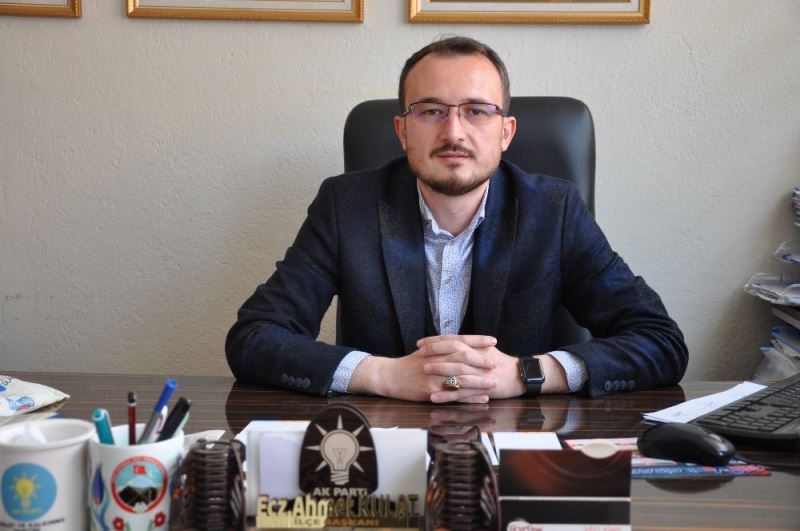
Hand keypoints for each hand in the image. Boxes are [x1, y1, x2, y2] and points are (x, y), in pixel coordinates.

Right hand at [347, 335, 498, 402]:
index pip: (460, 340)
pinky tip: (482, 398)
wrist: (389, 376)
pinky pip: (453, 394)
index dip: (477, 340)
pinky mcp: (430, 390)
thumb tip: (464, 343)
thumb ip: (443, 346)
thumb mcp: (425, 350)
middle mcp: (435, 359)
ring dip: (479, 381)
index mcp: (435, 347)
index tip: (493, 341)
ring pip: (460, 377)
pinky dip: (469, 396)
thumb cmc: (409, 364)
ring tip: (494, 383)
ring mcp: (433, 375)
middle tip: (496, 363)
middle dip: (481, 360)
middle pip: (463, 357)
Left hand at [417, 335, 570, 399]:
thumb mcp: (486, 351)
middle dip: (435, 352)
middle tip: (419, 353)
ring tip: (423, 371)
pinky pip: (461, 392)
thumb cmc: (502, 364)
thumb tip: (451, 343)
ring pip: (456, 370)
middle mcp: (477, 358)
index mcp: (477, 347)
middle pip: (453, 351)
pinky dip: (447, 395)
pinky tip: (434, 397)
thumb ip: (470, 346)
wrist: (520, 377)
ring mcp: (479, 374)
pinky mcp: (480, 389)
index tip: (421, 343)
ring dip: (439, 370)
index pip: (453, 340)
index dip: (436, 341)